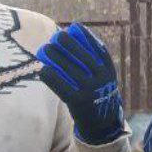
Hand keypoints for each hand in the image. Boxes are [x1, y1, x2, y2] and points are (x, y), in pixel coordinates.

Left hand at [37, 22, 124, 142]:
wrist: (102, 124)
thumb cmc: (97, 95)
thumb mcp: (103, 79)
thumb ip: (95, 63)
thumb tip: (75, 38)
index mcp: (109, 71)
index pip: (99, 49)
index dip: (86, 36)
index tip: (74, 26)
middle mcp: (101, 80)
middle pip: (82, 56)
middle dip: (68, 44)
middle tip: (55, 36)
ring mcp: (90, 90)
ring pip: (69, 69)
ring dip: (55, 57)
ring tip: (44, 49)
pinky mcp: (78, 102)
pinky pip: (61, 85)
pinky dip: (51, 76)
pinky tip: (43, 70)